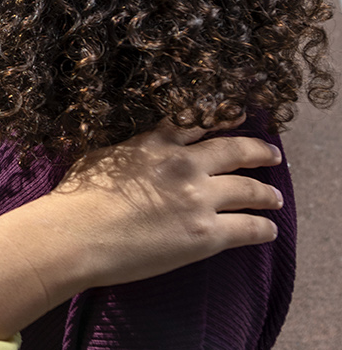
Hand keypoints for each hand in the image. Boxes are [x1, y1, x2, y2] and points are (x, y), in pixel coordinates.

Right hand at [0, 120, 283, 340]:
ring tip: (275, 198)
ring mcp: (199, 199)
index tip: (236, 115)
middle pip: (235, 150)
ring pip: (250, 190)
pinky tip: (270, 230)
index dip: (220, 117)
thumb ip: (129, 151)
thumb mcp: (101, 158)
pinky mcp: (206, 234)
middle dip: (258, 151)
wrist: (76, 235)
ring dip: (267, 193)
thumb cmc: (74, 199)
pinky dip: (264, 228)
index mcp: (154, 143)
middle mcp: (184, 165)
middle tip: (272, 155)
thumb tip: (135, 152)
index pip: (195, 122)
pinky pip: (248, 228)